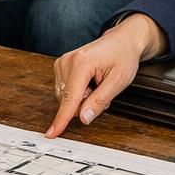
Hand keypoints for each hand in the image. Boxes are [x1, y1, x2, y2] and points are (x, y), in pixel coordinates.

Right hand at [45, 14, 163, 137]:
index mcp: (81, 63)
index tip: (51, 133)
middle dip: (84, 103)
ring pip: (65, 97)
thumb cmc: (123, 57)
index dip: (61, 119)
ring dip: (82, 98)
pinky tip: (89, 82)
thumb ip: (100, 101)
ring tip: (97, 84)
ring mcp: (62, 62)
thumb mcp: (118, 81)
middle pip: (67, 100)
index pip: (70, 98)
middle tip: (102, 89)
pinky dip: (78, 91)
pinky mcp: (61, 65)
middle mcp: (67, 61)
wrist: (122, 41)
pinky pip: (65, 90)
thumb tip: (84, 118)